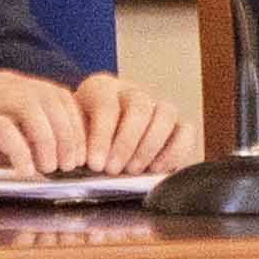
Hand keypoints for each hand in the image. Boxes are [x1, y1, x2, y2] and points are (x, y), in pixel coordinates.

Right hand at [0, 71, 82, 172]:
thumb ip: (29, 139)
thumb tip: (68, 159)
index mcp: (8, 85)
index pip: (57, 94)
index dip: (76, 124)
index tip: (83, 154)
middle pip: (48, 97)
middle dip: (68, 133)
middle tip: (71, 165)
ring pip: (29, 105)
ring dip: (49, 139)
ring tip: (51, 168)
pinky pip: (2, 128)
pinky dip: (21, 151)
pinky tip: (25, 171)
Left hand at [64, 71, 193, 171]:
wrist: (94, 145)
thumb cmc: (81, 142)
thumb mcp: (72, 138)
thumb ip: (80, 146)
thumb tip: (91, 162)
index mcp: (100, 88)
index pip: (106, 104)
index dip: (102, 136)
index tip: (95, 164)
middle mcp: (131, 92)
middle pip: (139, 106)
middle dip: (127, 142)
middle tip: (114, 169)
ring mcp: (155, 106)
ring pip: (166, 113)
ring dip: (150, 146)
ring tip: (133, 170)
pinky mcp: (175, 125)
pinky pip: (186, 130)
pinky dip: (175, 150)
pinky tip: (157, 169)